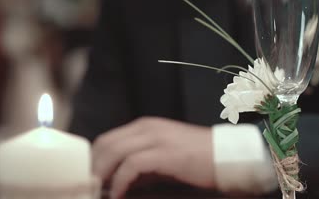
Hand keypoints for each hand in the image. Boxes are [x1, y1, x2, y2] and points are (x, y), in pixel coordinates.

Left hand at [92, 117, 214, 197]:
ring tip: (99, 193)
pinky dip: (120, 182)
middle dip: (92, 168)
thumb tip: (117, 180)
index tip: (89, 181)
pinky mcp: (166, 153)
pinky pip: (132, 166)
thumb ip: (142, 164)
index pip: (107, 140)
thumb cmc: (198, 160)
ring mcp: (157, 138)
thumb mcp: (165, 157)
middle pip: (105, 145)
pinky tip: (119, 195)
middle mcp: (148, 128)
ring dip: (101, 176)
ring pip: (114, 152)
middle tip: (89, 189)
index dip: (94, 161)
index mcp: (146, 127)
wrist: (229, 157)